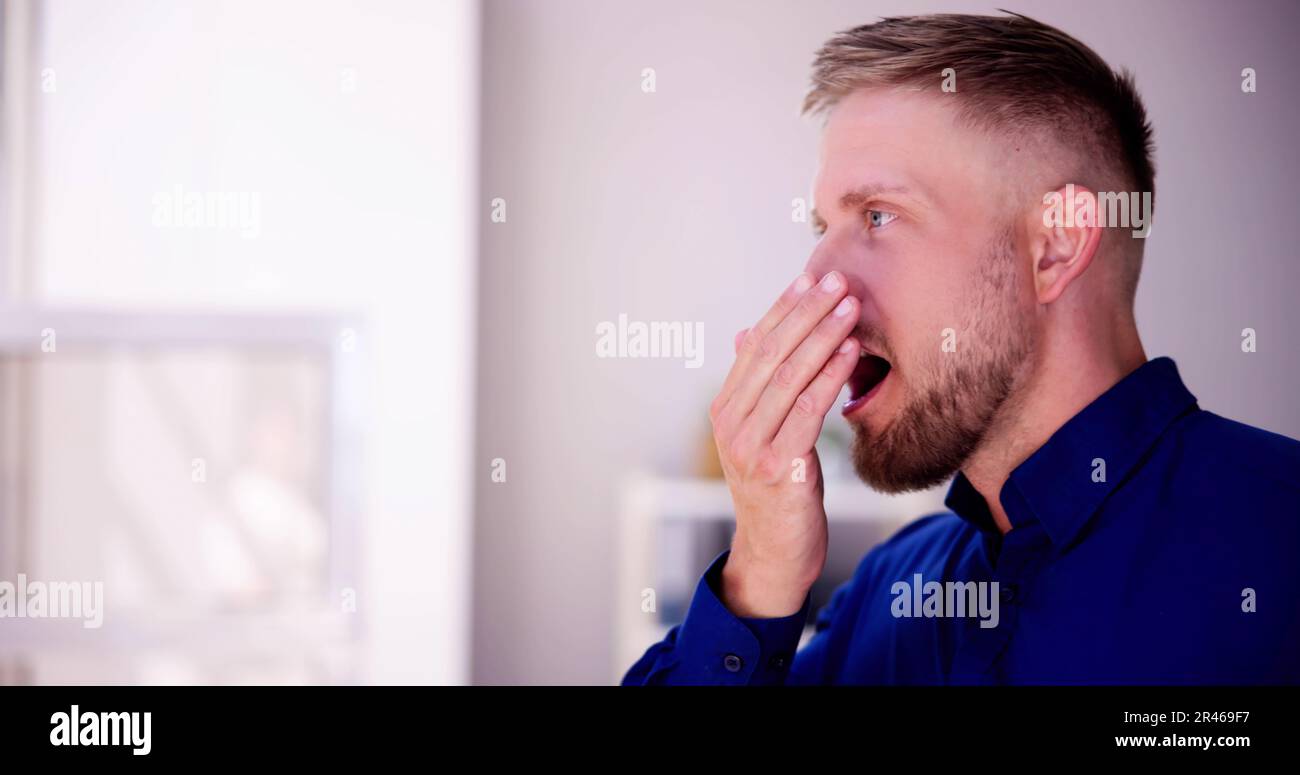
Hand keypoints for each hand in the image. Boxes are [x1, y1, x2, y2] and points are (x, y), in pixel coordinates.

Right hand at [708, 271, 859, 616]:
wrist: (774, 554)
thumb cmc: (777, 490)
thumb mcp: (761, 435)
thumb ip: (756, 388)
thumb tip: (747, 334)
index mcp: (724, 410)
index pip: (754, 346)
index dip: (783, 309)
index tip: (810, 277)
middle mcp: (730, 424)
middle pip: (769, 354)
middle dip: (805, 312)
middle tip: (836, 279)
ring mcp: (750, 446)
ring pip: (787, 377)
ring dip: (822, 336)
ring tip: (850, 305)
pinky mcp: (778, 467)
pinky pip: (806, 410)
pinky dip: (830, 376)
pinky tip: (852, 352)